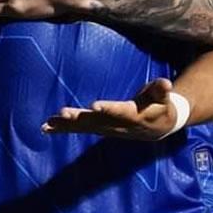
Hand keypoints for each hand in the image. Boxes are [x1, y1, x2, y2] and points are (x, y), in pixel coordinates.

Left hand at [43, 78, 179, 140]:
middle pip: (96, 122)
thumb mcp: (163, 98)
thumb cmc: (160, 106)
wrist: (158, 128)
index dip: (108, 109)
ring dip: (67, 125)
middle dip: (79, 118)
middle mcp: (117, 125)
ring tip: (50, 122)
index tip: (94, 106)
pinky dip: (63, 129)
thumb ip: (161, 90)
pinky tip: (46, 127)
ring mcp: (107, 128)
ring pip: (85, 127)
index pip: (119, 111)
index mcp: (133, 115)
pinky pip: (80, 129)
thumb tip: (166, 83)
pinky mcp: (99, 128)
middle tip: (64, 113)